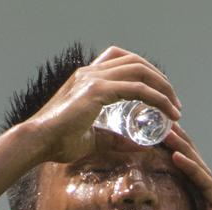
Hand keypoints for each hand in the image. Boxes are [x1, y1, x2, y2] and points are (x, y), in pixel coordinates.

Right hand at [26, 46, 182, 164]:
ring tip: (175, 108)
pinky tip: (167, 112)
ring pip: (140, 70)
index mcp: (86, 78)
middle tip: (173, 102)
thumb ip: (113, 139)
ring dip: (163, 87)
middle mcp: (90, 73)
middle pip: (135, 61)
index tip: (159, 96)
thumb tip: (139, 146)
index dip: (145, 74)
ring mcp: (93, 79)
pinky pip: (137, 89)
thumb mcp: (91, 140)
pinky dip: (157, 98)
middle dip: (159, 79)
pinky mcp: (97, 91)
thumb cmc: (56, 142)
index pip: (122, 62)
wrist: (36, 142)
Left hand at [165, 124, 211, 209]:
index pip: (185, 179)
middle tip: (157, 123)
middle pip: (193, 168)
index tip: (153, 141)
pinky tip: (180, 157)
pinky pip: (207, 188)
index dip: (171, 159)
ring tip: (166, 130)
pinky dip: (193, 171)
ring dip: (183, 149)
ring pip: (200, 171)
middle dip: (177, 145)